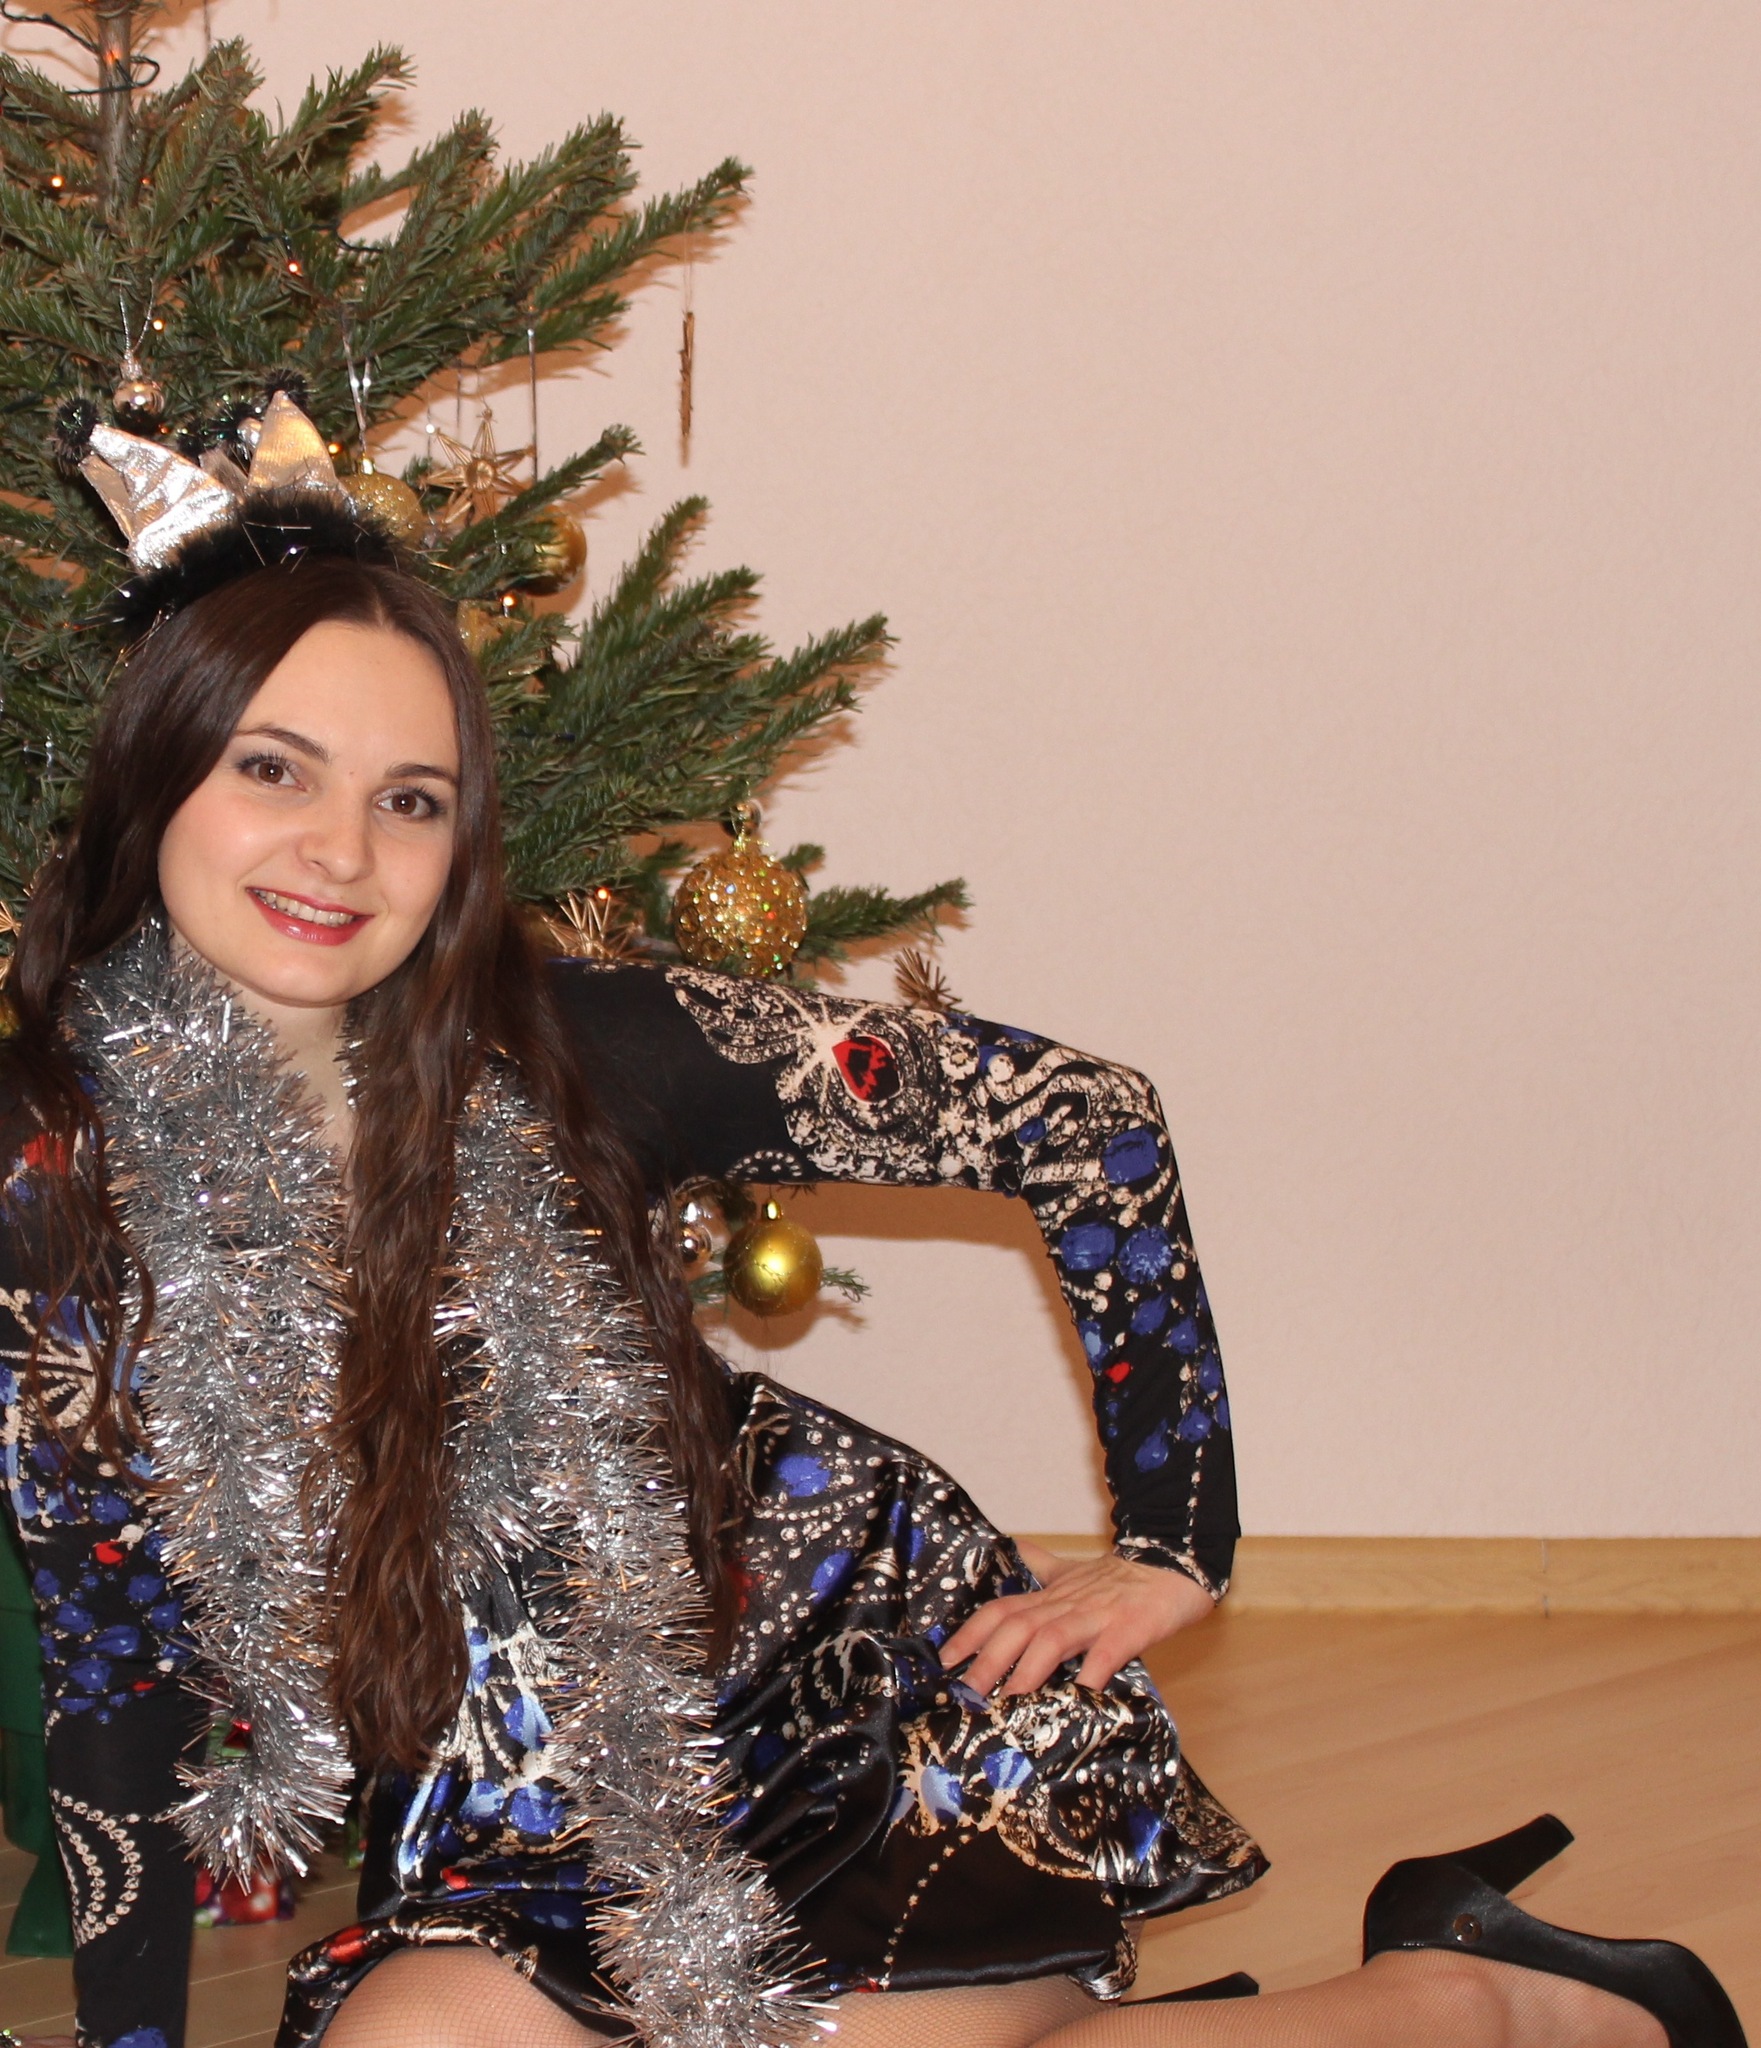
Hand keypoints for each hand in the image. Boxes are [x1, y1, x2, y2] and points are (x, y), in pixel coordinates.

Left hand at [940, 1540, 1215, 1697]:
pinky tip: (1078, 1699)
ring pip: (1052, 1637)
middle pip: (1017, 1626)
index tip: (944, 1662)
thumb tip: (1011, 1546)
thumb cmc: (1120, 1577)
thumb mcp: (1072, 1570)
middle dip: (988, 1659)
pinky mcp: (1129, 1628)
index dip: (969, 1634)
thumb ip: (1041, 1564)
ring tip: (1009, 1702)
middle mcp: (1065, 1603)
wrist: (1172, 1561)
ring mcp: (1097, 1615)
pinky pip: (1106, 1653)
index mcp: (1050, 1595)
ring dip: (1027, 1669)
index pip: (1000, 1610)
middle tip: (967, 1694)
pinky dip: (1090, 1675)